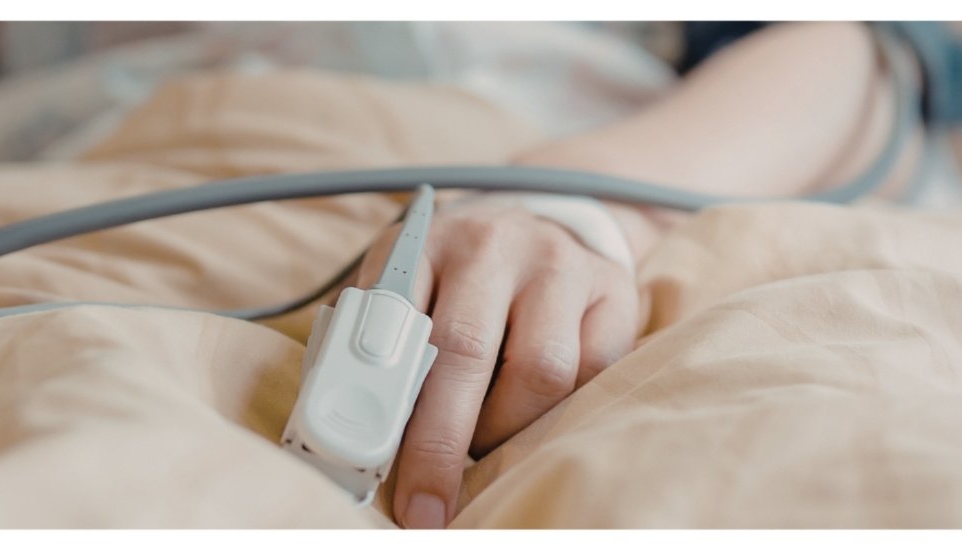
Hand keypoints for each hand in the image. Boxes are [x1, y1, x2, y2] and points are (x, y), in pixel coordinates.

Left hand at [353, 197, 641, 528]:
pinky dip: (557, 415)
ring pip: (540, 370)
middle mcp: (494, 244)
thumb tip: (348, 428)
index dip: (382, 396)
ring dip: (504, 429)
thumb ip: (372, 345)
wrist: (540, 225)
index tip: (371, 459)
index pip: (394, 320)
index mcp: (424, 242)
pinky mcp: (613, 293)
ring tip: (483, 439)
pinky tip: (531, 417)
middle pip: (466, 350)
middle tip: (426, 503)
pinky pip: (591, 374)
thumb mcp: (404, 290)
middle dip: (440, 442)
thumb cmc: (456, 279)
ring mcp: (559, 264)